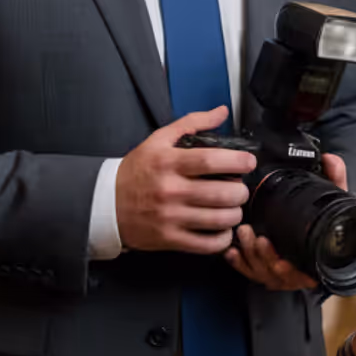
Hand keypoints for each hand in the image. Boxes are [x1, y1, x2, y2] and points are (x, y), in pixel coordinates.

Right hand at [115, 106, 254, 254]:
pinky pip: (206, 244)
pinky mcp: (169, 239)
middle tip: (240, 188)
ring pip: (218, 220)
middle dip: (240, 191)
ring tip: (233, 208)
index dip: (237, 161)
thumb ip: (192, 123)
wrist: (106, 203)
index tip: (249, 162)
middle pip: (220, 193)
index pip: (210, 160)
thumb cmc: (137, 171)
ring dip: (235, 214)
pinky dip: (222, 239)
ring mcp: (170, 217)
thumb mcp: (158, 140)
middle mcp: (170, 190)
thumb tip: (221, 111)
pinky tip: (223, 229)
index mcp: (168, 163)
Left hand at [224, 154, 347, 290]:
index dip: (292, 273)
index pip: (303, 276)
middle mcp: (296, 272)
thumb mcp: (333, 202)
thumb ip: (335, 181)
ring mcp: (277, 274)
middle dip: (265, 258)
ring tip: (244, 234)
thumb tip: (330, 159)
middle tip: (259, 239)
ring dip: (251, 256)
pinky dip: (239, 263)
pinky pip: (248, 272)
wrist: (318, 237)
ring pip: (260, 272)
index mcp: (314, 262)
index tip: (284, 263)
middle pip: (276, 274)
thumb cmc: (325, 223)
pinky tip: (232, 251)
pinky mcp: (262, 270)